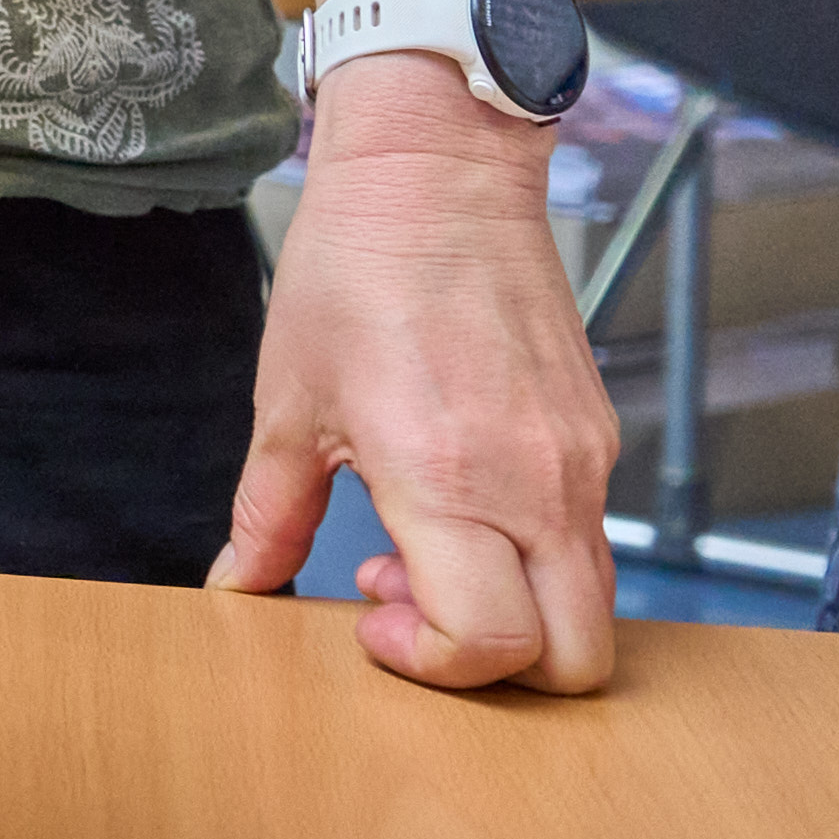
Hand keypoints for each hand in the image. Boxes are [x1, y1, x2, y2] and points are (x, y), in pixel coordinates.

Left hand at [216, 58, 618, 690]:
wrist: (439, 173)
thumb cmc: (356, 271)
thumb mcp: (289, 402)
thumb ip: (268, 513)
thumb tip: (239, 586)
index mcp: (452, 480)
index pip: (489, 642)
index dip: (429, 662)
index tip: (367, 612)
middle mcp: (539, 484)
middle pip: (576, 656)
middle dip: (495, 665)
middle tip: (406, 597)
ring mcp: (584, 461)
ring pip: (590, 602)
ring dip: (513, 608)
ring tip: (421, 542)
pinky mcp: (599, 435)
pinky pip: (587, 537)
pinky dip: (531, 555)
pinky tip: (459, 498)